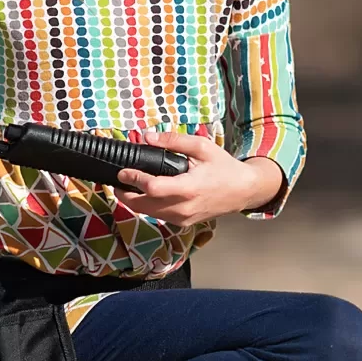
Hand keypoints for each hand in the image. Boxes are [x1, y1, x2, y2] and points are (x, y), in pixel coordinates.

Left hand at [113, 130, 284, 225]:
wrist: (243, 191)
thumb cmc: (224, 168)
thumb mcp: (202, 147)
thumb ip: (174, 141)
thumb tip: (148, 137)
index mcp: (188, 188)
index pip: (151, 188)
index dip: (133, 179)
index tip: (121, 171)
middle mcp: (182, 208)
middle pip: (143, 206)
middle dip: (125, 194)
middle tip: (118, 181)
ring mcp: (182, 218)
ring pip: (148, 213)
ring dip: (134, 201)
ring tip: (127, 187)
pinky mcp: (183, 223)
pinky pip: (159, 216)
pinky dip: (148, 206)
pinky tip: (146, 194)